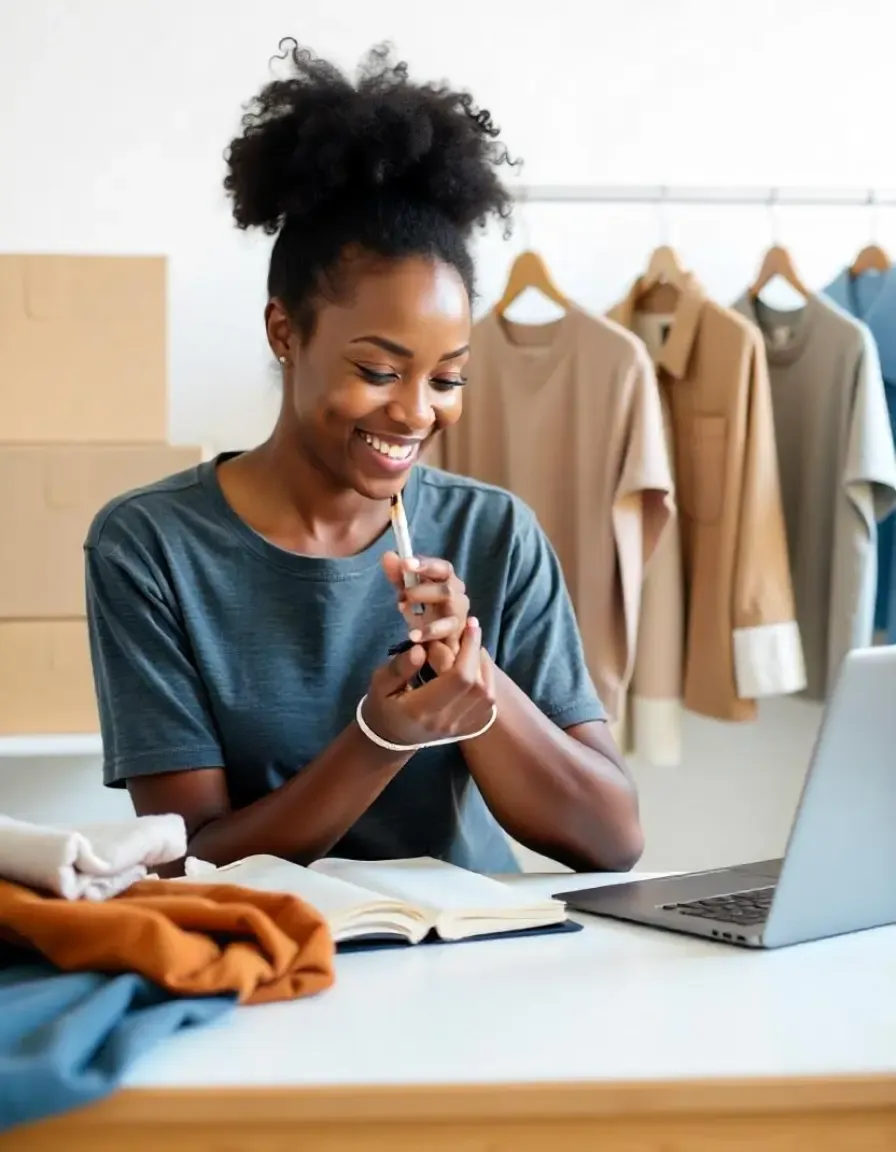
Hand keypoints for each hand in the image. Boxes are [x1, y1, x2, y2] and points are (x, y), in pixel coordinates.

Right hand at [361, 618, 495, 748]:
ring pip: (487, 696)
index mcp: (421, 709)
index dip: (469, 649)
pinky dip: (487, 681)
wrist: (389, 738)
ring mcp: (457, 727)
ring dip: (485, 666)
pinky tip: (477, 665)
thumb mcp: (380, 683)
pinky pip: (486, 705)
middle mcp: (444, 721)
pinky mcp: (464, 728)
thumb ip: (400, 667)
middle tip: (472, 629)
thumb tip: (422, 649)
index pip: (459, 679)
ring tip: (473, 646)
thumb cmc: (382, 705)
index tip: (468, 626)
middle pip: (478, 687)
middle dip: (478, 653)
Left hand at [382, 551, 469, 673]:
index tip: (405, 563)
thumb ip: (398, 575)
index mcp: (448, 581)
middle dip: (422, 590)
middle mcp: (458, 596)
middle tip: (401, 595)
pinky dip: (430, 632)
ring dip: (427, 609)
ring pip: (450, 610)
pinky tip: (413, 635)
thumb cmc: (424, 610)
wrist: (436, 642)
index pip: (443, 568)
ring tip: (405, 612)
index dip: (426, 565)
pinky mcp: (456, 636)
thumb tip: (388, 555)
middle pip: (447, 589)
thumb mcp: (408, 590)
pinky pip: (447, 633)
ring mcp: (459, 617)